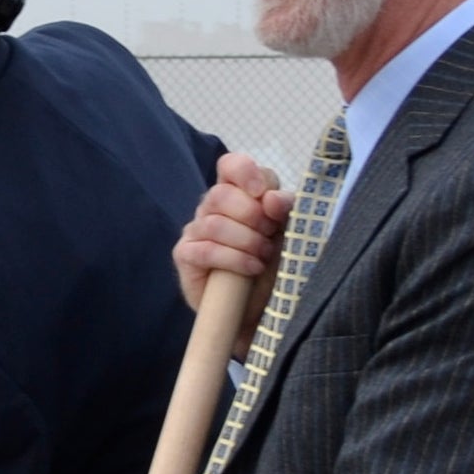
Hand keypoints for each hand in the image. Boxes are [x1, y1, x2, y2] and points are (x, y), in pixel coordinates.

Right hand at [175, 152, 289, 344]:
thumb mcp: (288, 233)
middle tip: (269, 235)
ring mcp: (195, 231)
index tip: (262, 193)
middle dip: (252, 216)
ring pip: (214, 224)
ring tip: (263, 257)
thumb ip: (284, 210)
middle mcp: (212, 208)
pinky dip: (233, 259)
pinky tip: (250, 268)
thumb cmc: (273, 265)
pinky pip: (204, 250)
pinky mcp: (185, 257)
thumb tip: (272, 199)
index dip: (245, 172)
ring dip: (246, 241)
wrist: (261, 307)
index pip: (231, 165)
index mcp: (237, 193)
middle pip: (221, 195)